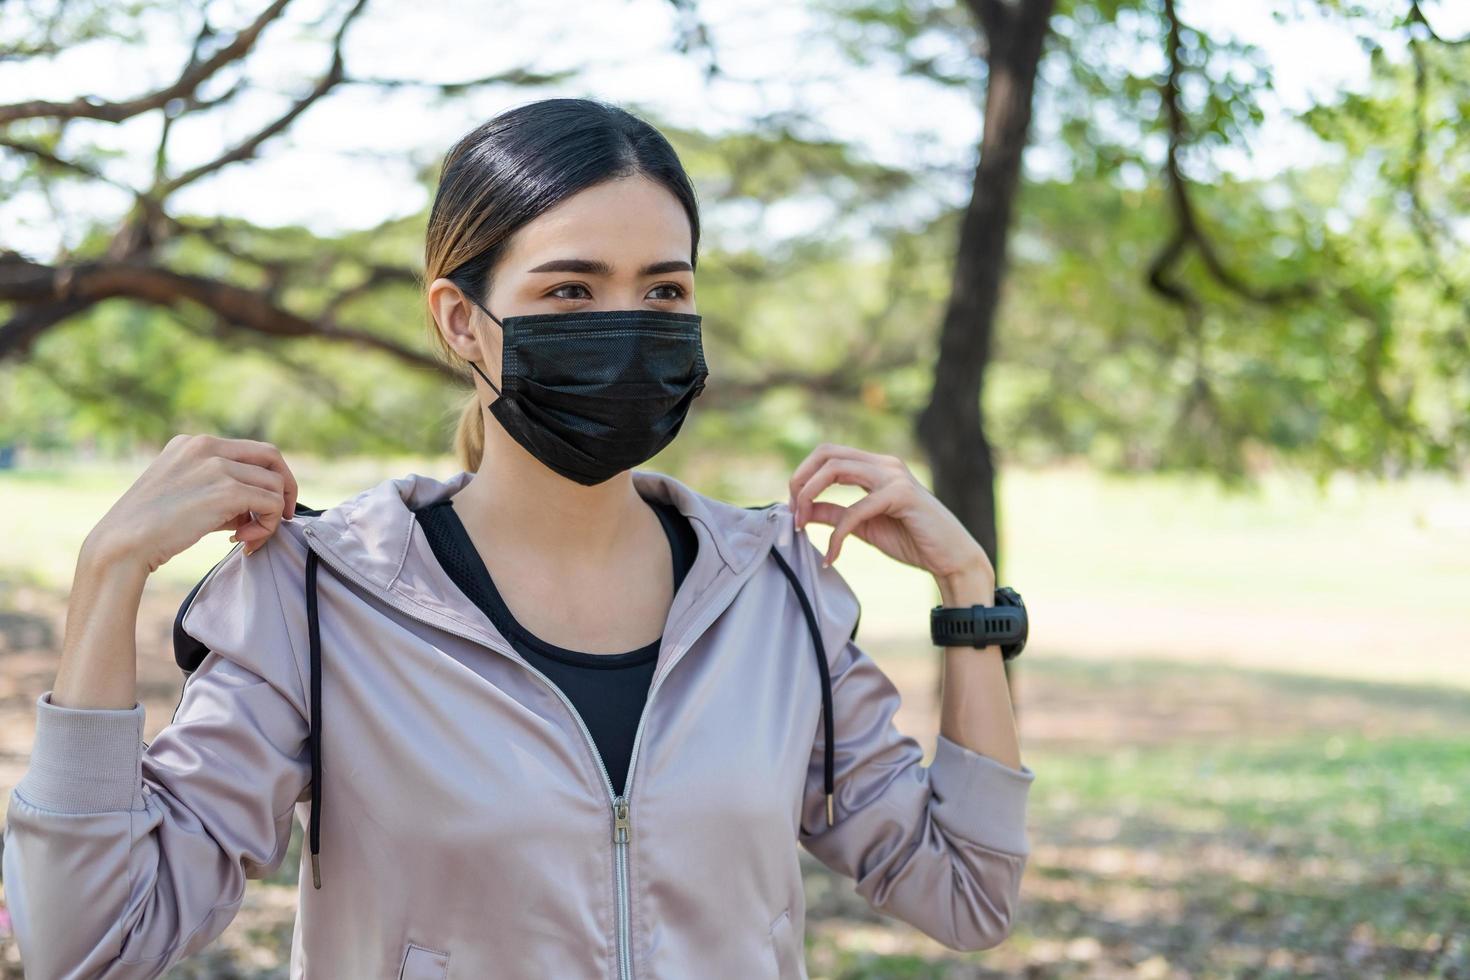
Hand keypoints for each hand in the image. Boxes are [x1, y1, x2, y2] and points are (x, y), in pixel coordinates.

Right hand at [84, 434, 299, 574]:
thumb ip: (221, 489)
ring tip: (248, 538)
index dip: (268, 477)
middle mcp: (206, 446)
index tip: (266, 505)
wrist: (122, 544)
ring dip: (272, 516)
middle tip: (282, 516)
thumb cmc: (150, 527)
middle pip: (272, 457)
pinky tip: (242, 541)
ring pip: (275, 485)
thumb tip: (259, 506)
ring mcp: (217, 466)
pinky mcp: (227, 490)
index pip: (252, 450)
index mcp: (193, 443)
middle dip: (286, 488)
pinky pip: (272, 504)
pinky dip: (268, 526)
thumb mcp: (185, 493)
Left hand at [787, 442, 994, 587]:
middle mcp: (884, 464)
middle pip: (826, 453)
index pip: (827, 453)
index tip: (793, 508)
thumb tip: (802, 510)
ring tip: (802, 527)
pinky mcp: (902, 496)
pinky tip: (832, 555)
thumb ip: (834, 514)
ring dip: (810, 498)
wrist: (950, 558)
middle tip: (793, 514)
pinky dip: (837, 534)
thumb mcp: (863, 526)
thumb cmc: (912, 540)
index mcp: (875, 466)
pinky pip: (855, 510)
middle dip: (800, 482)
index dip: (802, 476)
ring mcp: (894, 476)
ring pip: (836, 469)